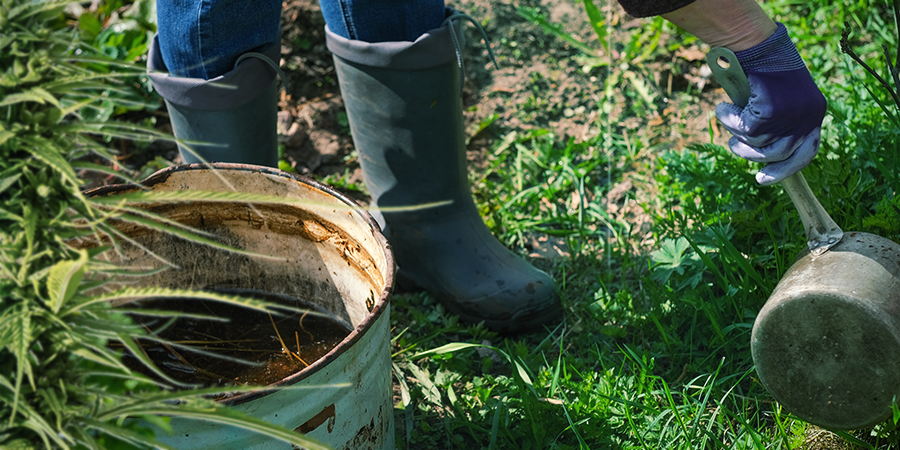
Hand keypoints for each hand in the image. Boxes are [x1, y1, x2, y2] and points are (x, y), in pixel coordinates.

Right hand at [714, 23, 826, 184]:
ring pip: (757, 143)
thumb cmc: (766, 69)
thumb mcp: (781, 99)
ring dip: (736, 133)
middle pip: (779, 154)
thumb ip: (779, 124)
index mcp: (814, 114)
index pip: (806, 152)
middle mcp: (808, 117)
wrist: (759, 45)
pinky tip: (724, 107)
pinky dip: (729, 119)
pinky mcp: (771, 111)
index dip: (784, 170)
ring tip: (728, 117)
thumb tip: (762, 152)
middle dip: (752, 155)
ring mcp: (791, 116)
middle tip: (735, 146)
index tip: (763, 179)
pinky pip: (744, 129)